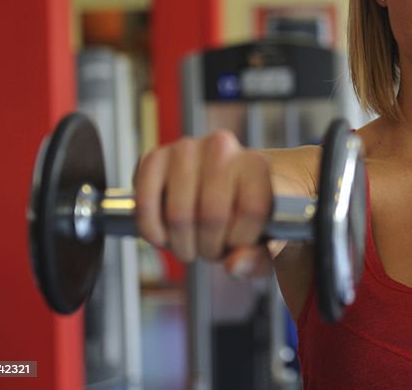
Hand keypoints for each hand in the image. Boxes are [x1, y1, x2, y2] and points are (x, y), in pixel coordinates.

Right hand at [133, 130, 273, 276]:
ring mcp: (186, 149)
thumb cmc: (244, 213)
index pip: (251, 210)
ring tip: (190, 244)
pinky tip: (162, 236)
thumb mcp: (265, 239)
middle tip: (210, 250)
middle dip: (209, 247)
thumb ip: (259, 256)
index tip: (237, 245)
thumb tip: (234, 264)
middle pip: (212, 216)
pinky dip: (151, 229)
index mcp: (257, 163)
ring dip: (181, 243)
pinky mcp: (154, 157)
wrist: (219, 182)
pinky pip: (146, 203)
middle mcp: (222, 147)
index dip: (241, 240)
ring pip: (178, 214)